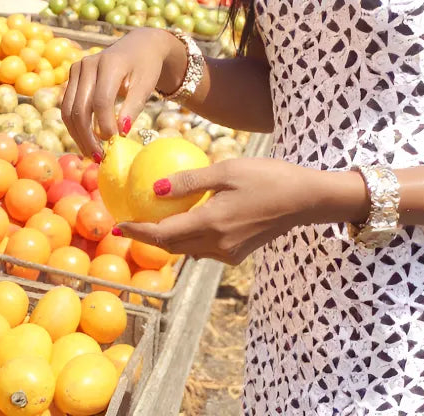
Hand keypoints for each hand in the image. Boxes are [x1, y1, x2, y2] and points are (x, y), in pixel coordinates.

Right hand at [61, 28, 185, 160]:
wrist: (139, 45)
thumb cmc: (146, 66)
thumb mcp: (146, 85)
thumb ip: (133, 107)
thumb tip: (120, 132)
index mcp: (110, 63)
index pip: (101, 101)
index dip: (106, 125)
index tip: (115, 143)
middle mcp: (88, 64)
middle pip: (80, 108)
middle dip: (87, 136)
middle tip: (99, 157)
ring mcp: (77, 68)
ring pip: (68, 109)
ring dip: (77, 135)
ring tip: (92, 153)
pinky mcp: (72, 75)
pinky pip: (68, 105)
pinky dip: (75, 126)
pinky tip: (86, 140)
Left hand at [118, 158, 321, 264]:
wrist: (305, 199)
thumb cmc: (267, 177)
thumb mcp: (227, 171)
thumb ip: (190, 182)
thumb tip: (155, 187)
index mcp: (212, 224)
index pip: (163, 234)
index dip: (138, 232)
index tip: (117, 226)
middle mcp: (218, 244)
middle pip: (172, 246)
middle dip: (147, 238)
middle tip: (128, 224)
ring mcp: (229, 252)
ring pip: (187, 249)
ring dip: (167, 239)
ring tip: (151, 221)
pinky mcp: (239, 252)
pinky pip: (204, 248)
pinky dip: (188, 237)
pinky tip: (186, 220)